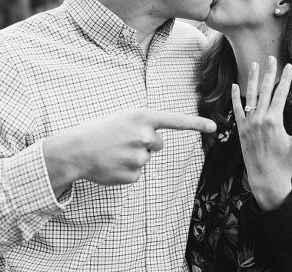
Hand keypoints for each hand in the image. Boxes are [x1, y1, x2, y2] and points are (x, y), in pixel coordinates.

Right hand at [44, 109, 215, 193]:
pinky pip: (137, 173)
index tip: (215, 127)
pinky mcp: (133, 175)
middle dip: (144, 144)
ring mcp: (139, 157)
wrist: (76, 150)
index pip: (175, 120)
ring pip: (146, 159)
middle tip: (122, 141)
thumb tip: (157, 142)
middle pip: (158, 144)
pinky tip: (111, 164)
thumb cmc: (99, 131)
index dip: (196, 124)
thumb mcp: (123, 119)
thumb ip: (144, 126)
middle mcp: (145, 135)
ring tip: (113, 152)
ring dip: (133, 156)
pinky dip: (125, 170)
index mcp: (142, 117)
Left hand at [232, 56, 291, 210]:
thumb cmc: (285, 164)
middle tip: (272, 58)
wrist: (266, 180)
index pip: (281, 94)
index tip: (288, 66)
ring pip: (250, 96)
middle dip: (270, 73)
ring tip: (254, 65)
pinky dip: (235, 97)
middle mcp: (260, 119)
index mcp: (275, 121)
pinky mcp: (241, 130)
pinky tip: (234, 85)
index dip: (285, 79)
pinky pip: (237, 110)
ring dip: (253, 79)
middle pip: (266, 90)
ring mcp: (248, 124)